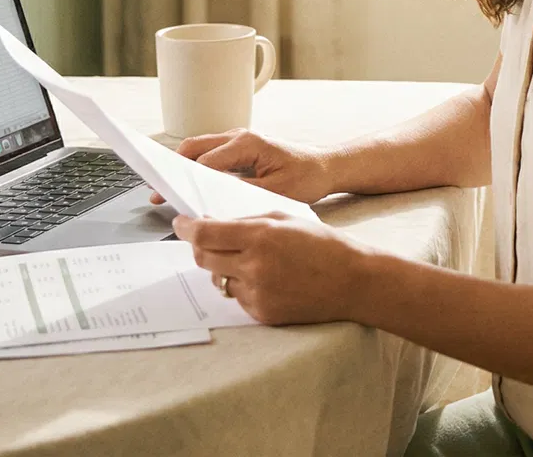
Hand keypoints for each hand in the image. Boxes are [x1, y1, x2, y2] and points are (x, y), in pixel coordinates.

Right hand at [148, 129, 334, 206]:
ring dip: (181, 167)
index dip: (183, 179)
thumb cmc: (306, 177)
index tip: (167, 194)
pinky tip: (189, 188)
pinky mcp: (239, 149)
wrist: (325, 167)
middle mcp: (239, 136)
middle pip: (194, 148)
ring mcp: (237, 141)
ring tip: (166, 191)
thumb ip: (241, 191)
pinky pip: (210, 155)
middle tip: (157, 192)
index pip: (205, 160)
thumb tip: (211, 197)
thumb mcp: (275, 190)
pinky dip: (195, 168)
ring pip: (199, 149)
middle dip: (172, 169)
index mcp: (247, 143)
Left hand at [173, 212, 369, 325]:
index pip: (205, 234)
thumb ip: (247, 221)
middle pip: (203, 257)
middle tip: (208, 239)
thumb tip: (212, 224)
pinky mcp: (261, 313)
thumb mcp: (286, 218)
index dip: (186, 228)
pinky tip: (266, 279)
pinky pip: (237, 296)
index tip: (180, 223)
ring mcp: (257, 293)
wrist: (353, 281)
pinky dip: (243, 285)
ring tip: (249, 260)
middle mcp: (254, 266)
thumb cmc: (323, 245)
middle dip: (200, 246)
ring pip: (217, 278)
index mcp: (261, 237)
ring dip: (223, 266)